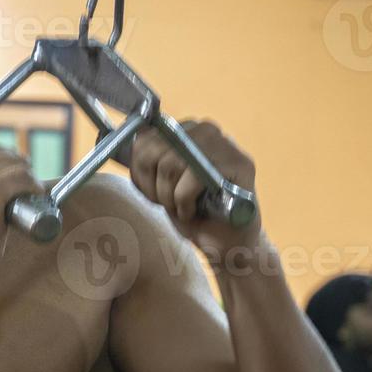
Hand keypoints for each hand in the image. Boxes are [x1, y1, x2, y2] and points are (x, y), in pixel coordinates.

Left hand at [127, 117, 263, 263]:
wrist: (226, 242)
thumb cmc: (193, 212)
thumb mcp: (160, 183)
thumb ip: (148, 160)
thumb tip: (132, 143)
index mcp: (185, 130)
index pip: (144, 139)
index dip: (139, 172)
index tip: (149, 192)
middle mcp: (206, 129)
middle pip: (154, 151)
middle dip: (154, 187)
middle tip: (167, 204)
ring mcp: (225, 144)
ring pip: (170, 164)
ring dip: (169, 197)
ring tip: (181, 208)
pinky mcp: (239, 164)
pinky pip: (192, 178)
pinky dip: (184, 203)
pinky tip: (193, 212)